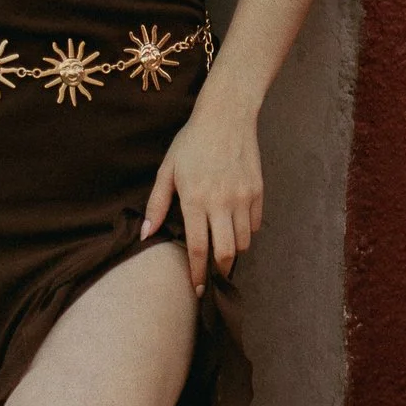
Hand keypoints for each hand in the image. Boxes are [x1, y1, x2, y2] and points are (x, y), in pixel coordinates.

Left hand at [140, 82, 263, 293]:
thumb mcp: (168, 170)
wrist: (226, 116)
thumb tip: (147, 235)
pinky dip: (245, 231)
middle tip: (212, 276)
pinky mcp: (258, 191)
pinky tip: (234, 225)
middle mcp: (221, 202)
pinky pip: (254, 225)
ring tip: (222, 247)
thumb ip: (157, 205)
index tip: (197, 289)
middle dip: (219, 270)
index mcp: (195, 199)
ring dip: (233, 251)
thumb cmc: (191, 142)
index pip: (197, 248)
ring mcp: (243, 197)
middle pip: (226, 253)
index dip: (197, 274)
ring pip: (243, 242)